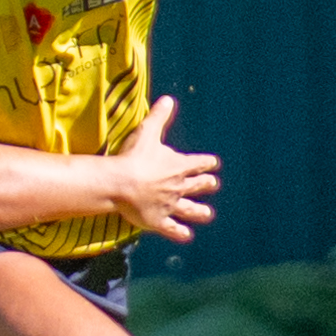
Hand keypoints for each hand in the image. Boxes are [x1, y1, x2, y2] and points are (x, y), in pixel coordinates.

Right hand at [106, 96, 218, 241]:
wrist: (122, 183)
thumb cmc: (135, 156)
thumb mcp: (148, 132)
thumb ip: (159, 117)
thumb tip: (168, 99)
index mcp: (179, 165)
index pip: (199, 163)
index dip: (207, 162)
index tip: (214, 163)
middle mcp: (179, 186)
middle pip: (197, 185)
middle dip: (206, 184)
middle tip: (213, 184)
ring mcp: (169, 204)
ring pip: (189, 209)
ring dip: (200, 212)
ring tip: (208, 214)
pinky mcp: (158, 220)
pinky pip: (172, 228)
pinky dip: (180, 233)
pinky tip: (187, 236)